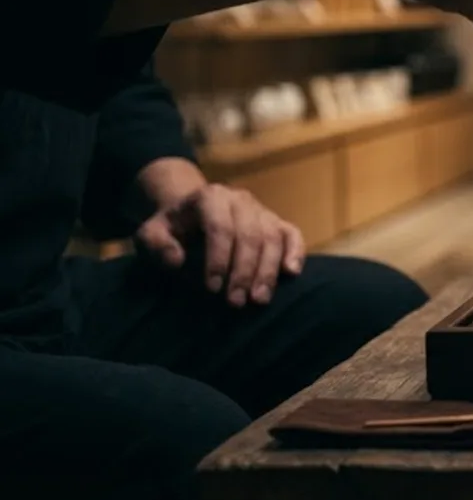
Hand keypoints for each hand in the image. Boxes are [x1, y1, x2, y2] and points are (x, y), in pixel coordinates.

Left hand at [136, 183, 305, 307]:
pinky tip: (291, 273)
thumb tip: (177, 260)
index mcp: (210, 197)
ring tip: (258, 300)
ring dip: (267, 271)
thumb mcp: (150, 234)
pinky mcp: (277, 222)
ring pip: (273, 237)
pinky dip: (295, 252)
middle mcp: (240, 199)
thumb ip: (155, 245)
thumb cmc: (171, 230)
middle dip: (244, 271)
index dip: (218, 258)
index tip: (212, 288)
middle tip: (235, 303)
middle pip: (250, 234)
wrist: (191, 214)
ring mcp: (262, 210)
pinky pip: (292, 234)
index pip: (219, 227)